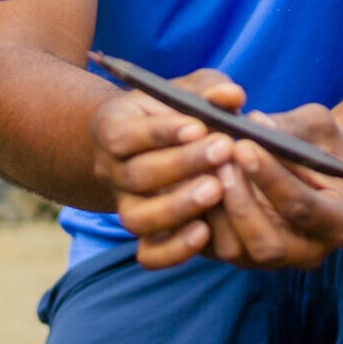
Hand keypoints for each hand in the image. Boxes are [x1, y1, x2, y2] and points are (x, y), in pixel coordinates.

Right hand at [91, 69, 245, 268]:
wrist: (153, 147)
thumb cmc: (174, 112)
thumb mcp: (187, 91)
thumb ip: (208, 89)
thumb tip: (231, 96)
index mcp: (112, 129)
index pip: (124, 134)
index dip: (160, 132)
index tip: (199, 126)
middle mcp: (111, 171)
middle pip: (136, 175)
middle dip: (182, 164)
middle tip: (223, 150)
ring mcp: (126, 206)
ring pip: (137, 218)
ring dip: (177, 207)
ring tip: (217, 190)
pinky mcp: (146, 235)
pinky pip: (150, 254)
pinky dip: (174, 249)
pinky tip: (206, 232)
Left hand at [196, 104, 342, 271]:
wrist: (313, 168)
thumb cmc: (320, 143)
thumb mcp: (318, 126)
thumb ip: (291, 127)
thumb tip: (254, 123)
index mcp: (338, 222)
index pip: (302, 208)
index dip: (270, 178)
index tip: (243, 145)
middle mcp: (307, 252)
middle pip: (268, 244)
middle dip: (239, 201)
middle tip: (218, 158)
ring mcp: (271, 261)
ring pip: (235, 251)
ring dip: (214, 208)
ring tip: (202, 164)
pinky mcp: (239, 257)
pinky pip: (210, 248)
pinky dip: (196, 217)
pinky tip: (188, 180)